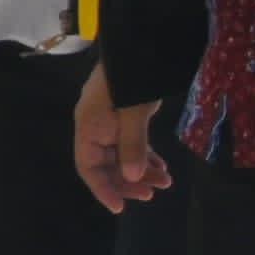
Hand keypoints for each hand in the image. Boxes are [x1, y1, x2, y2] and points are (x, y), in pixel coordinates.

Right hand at [72, 63, 168, 213]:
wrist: (138, 46)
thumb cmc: (131, 79)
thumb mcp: (133, 114)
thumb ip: (132, 146)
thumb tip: (133, 178)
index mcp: (88, 127)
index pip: (88, 167)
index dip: (102, 189)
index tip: (120, 208)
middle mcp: (94, 128)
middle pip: (105, 165)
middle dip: (129, 182)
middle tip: (153, 193)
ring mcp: (108, 123)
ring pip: (121, 156)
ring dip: (141, 170)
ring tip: (166, 181)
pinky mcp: (123, 117)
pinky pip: (130, 145)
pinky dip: (144, 156)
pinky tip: (161, 166)